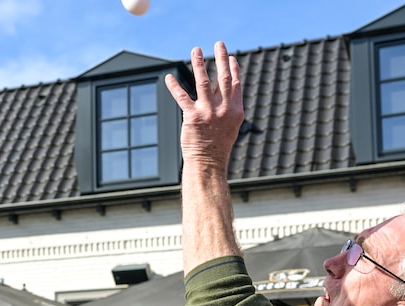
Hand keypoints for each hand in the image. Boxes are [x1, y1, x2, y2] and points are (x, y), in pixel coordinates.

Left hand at [164, 42, 243, 169]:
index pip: (236, 84)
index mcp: (236, 110)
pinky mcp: (193, 117)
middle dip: (222, 58)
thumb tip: (224, 91)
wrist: (208, 163)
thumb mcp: (231, 126)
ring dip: (199, 63)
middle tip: (219, 43)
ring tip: (196, 49)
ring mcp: (208, 112)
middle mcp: (224, 109)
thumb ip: (228, 107)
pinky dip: (174, 86)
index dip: (234, 68)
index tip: (231, 56)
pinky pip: (182, 97)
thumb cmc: (218, 146)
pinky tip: (169, 77)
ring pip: (204, 82)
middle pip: (224, 77)